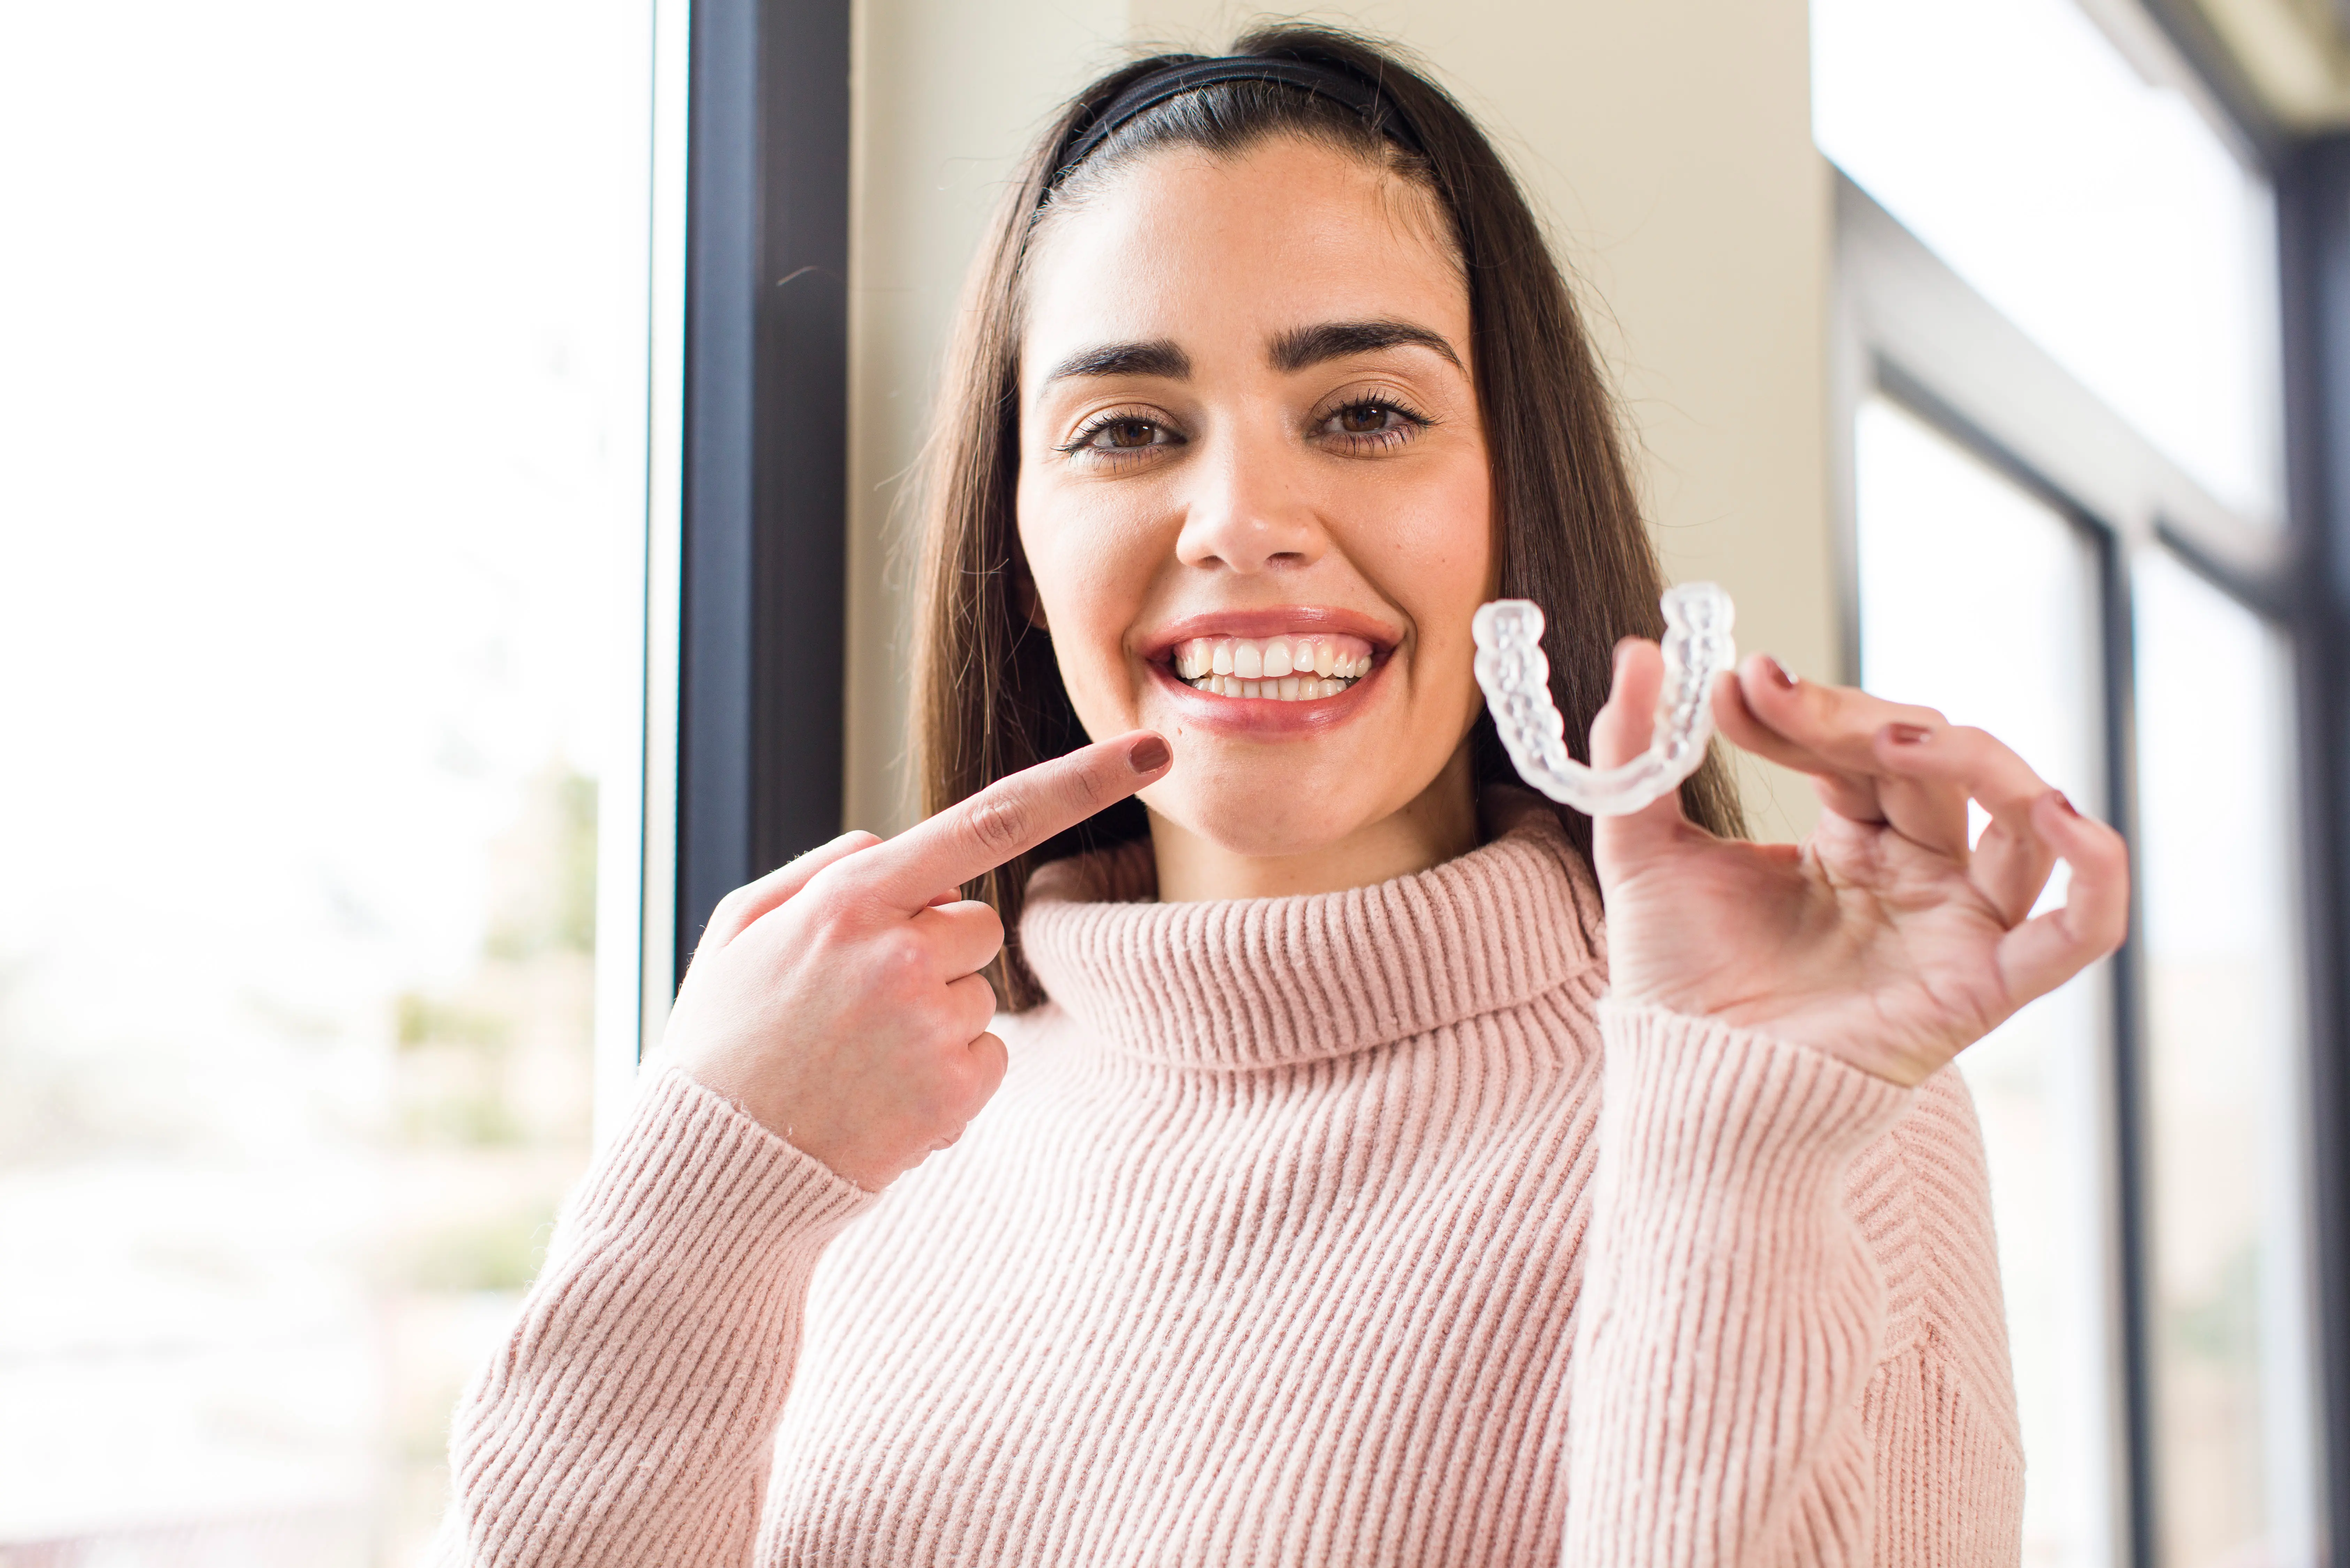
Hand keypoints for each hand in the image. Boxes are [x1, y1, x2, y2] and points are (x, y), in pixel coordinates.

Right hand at [659, 731, 1173, 1188]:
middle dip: (936, 950)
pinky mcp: (954, 1096)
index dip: (1081, 782)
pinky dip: (948, 1074)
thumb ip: (826, 871)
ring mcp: (930, 1028)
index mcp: (852, 901)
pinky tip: (880, 1095)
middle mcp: (900, 955)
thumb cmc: (723, 1039)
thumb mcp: (742, 927)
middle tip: (857, 1002)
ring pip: (980, 992)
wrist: (713, 1169)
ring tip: (856, 1058)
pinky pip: (988, 1055)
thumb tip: (902, 850)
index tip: (1151, 752)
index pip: (990, 820)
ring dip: (935, 1017)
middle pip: (978, 923)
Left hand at [1590, 643, 2127, 1087]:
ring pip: (2017, 818)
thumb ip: (1640, 759)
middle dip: (1856, 717)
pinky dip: (2094, 870)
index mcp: (1854, 840)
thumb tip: (1642, 656)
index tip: (1737, 682)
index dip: (1806, 705)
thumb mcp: (1644, 854)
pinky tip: (2060, 812)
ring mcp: (1957, 926)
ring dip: (1975, 758)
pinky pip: (2077, 930)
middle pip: (1934, 762)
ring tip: (1887, 735)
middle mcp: (1919, 874)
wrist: (1684, 1087)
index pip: (1858, 744)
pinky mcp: (1983, 986)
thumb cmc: (1675, 983)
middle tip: (1777, 699)